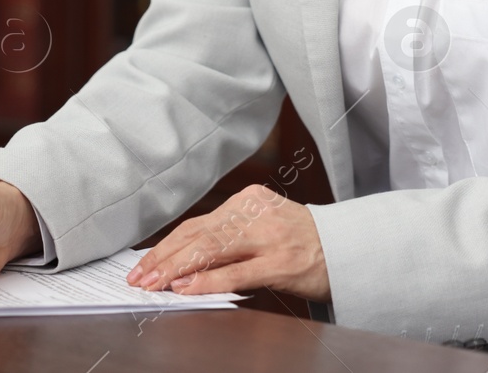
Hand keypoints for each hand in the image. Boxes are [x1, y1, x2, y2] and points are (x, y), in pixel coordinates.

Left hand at [125, 184, 329, 302]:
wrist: (348, 248)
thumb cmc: (300, 242)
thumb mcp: (262, 228)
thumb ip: (227, 238)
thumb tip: (181, 260)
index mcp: (248, 201)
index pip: (197, 224)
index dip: (166, 245)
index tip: (143, 263)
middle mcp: (256, 213)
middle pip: (198, 235)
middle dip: (164, 258)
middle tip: (139, 277)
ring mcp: (269, 237)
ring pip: (212, 250)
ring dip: (178, 269)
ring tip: (155, 283)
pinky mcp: (281, 262)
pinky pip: (237, 272)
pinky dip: (208, 280)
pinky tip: (187, 287)